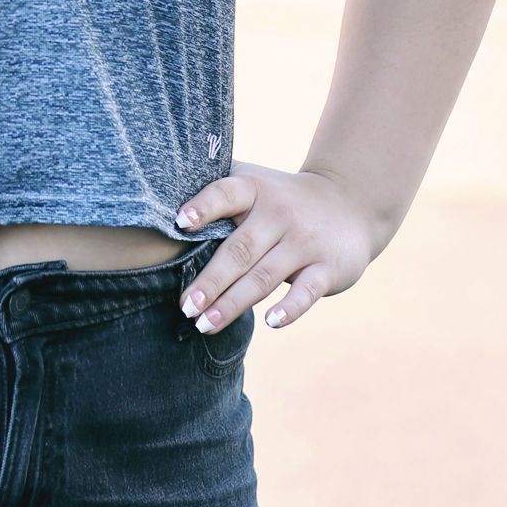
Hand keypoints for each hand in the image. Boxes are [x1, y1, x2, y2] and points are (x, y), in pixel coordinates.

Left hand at [173, 160, 377, 332]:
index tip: (180, 222)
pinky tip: (270, 322)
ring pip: (265, 276)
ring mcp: (304, 242)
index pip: (226, 194)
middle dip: (210, 281)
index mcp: (254, 189)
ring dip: (234, 303)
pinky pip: (307, 291)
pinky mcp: (327, 268)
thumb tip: (156, 199)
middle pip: (240, 249)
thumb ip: (215, 187)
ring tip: (205, 324)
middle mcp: (279, 214)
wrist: (350, 202)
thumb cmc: (282, 198)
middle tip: (185, 307)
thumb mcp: (254, 181)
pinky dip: (290, 308)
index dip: (203, 207)